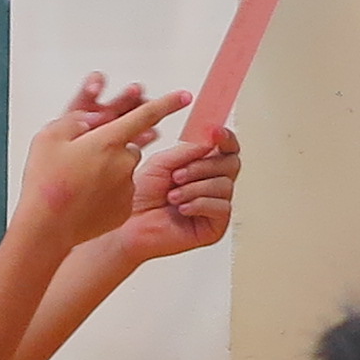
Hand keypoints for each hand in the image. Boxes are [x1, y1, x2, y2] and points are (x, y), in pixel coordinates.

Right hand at [12, 79, 188, 251]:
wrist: (46, 226)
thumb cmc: (45, 181)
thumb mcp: (48, 138)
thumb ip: (74, 121)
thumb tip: (91, 119)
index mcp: (108, 140)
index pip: (146, 115)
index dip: (167, 103)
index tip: (185, 96)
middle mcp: (123, 162)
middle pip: (129, 145)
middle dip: (114, 147)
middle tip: (85, 159)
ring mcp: (126, 186)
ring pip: (124, 169)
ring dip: (109, 170)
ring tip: (80, 183)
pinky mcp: (123, 207)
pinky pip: (120, 192)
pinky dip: (107, 192)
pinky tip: (85, 199)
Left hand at [116, 130, 241, 261]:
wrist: (129, 226)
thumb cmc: (140, 197)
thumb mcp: (162, 163)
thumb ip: (189, 150)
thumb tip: (212, 140)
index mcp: (200, 165)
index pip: (225, 148)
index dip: (225, 138)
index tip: (216, 133)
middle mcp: (210, 183)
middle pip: (230, 164)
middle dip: (204, 166)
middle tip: (177, 175)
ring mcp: (214, 204)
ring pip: (225, 185)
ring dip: (195, 188)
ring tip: (173, 196)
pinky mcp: (215, 225)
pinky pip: (222, 208)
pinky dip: (200, 204)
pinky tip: (182, 209)